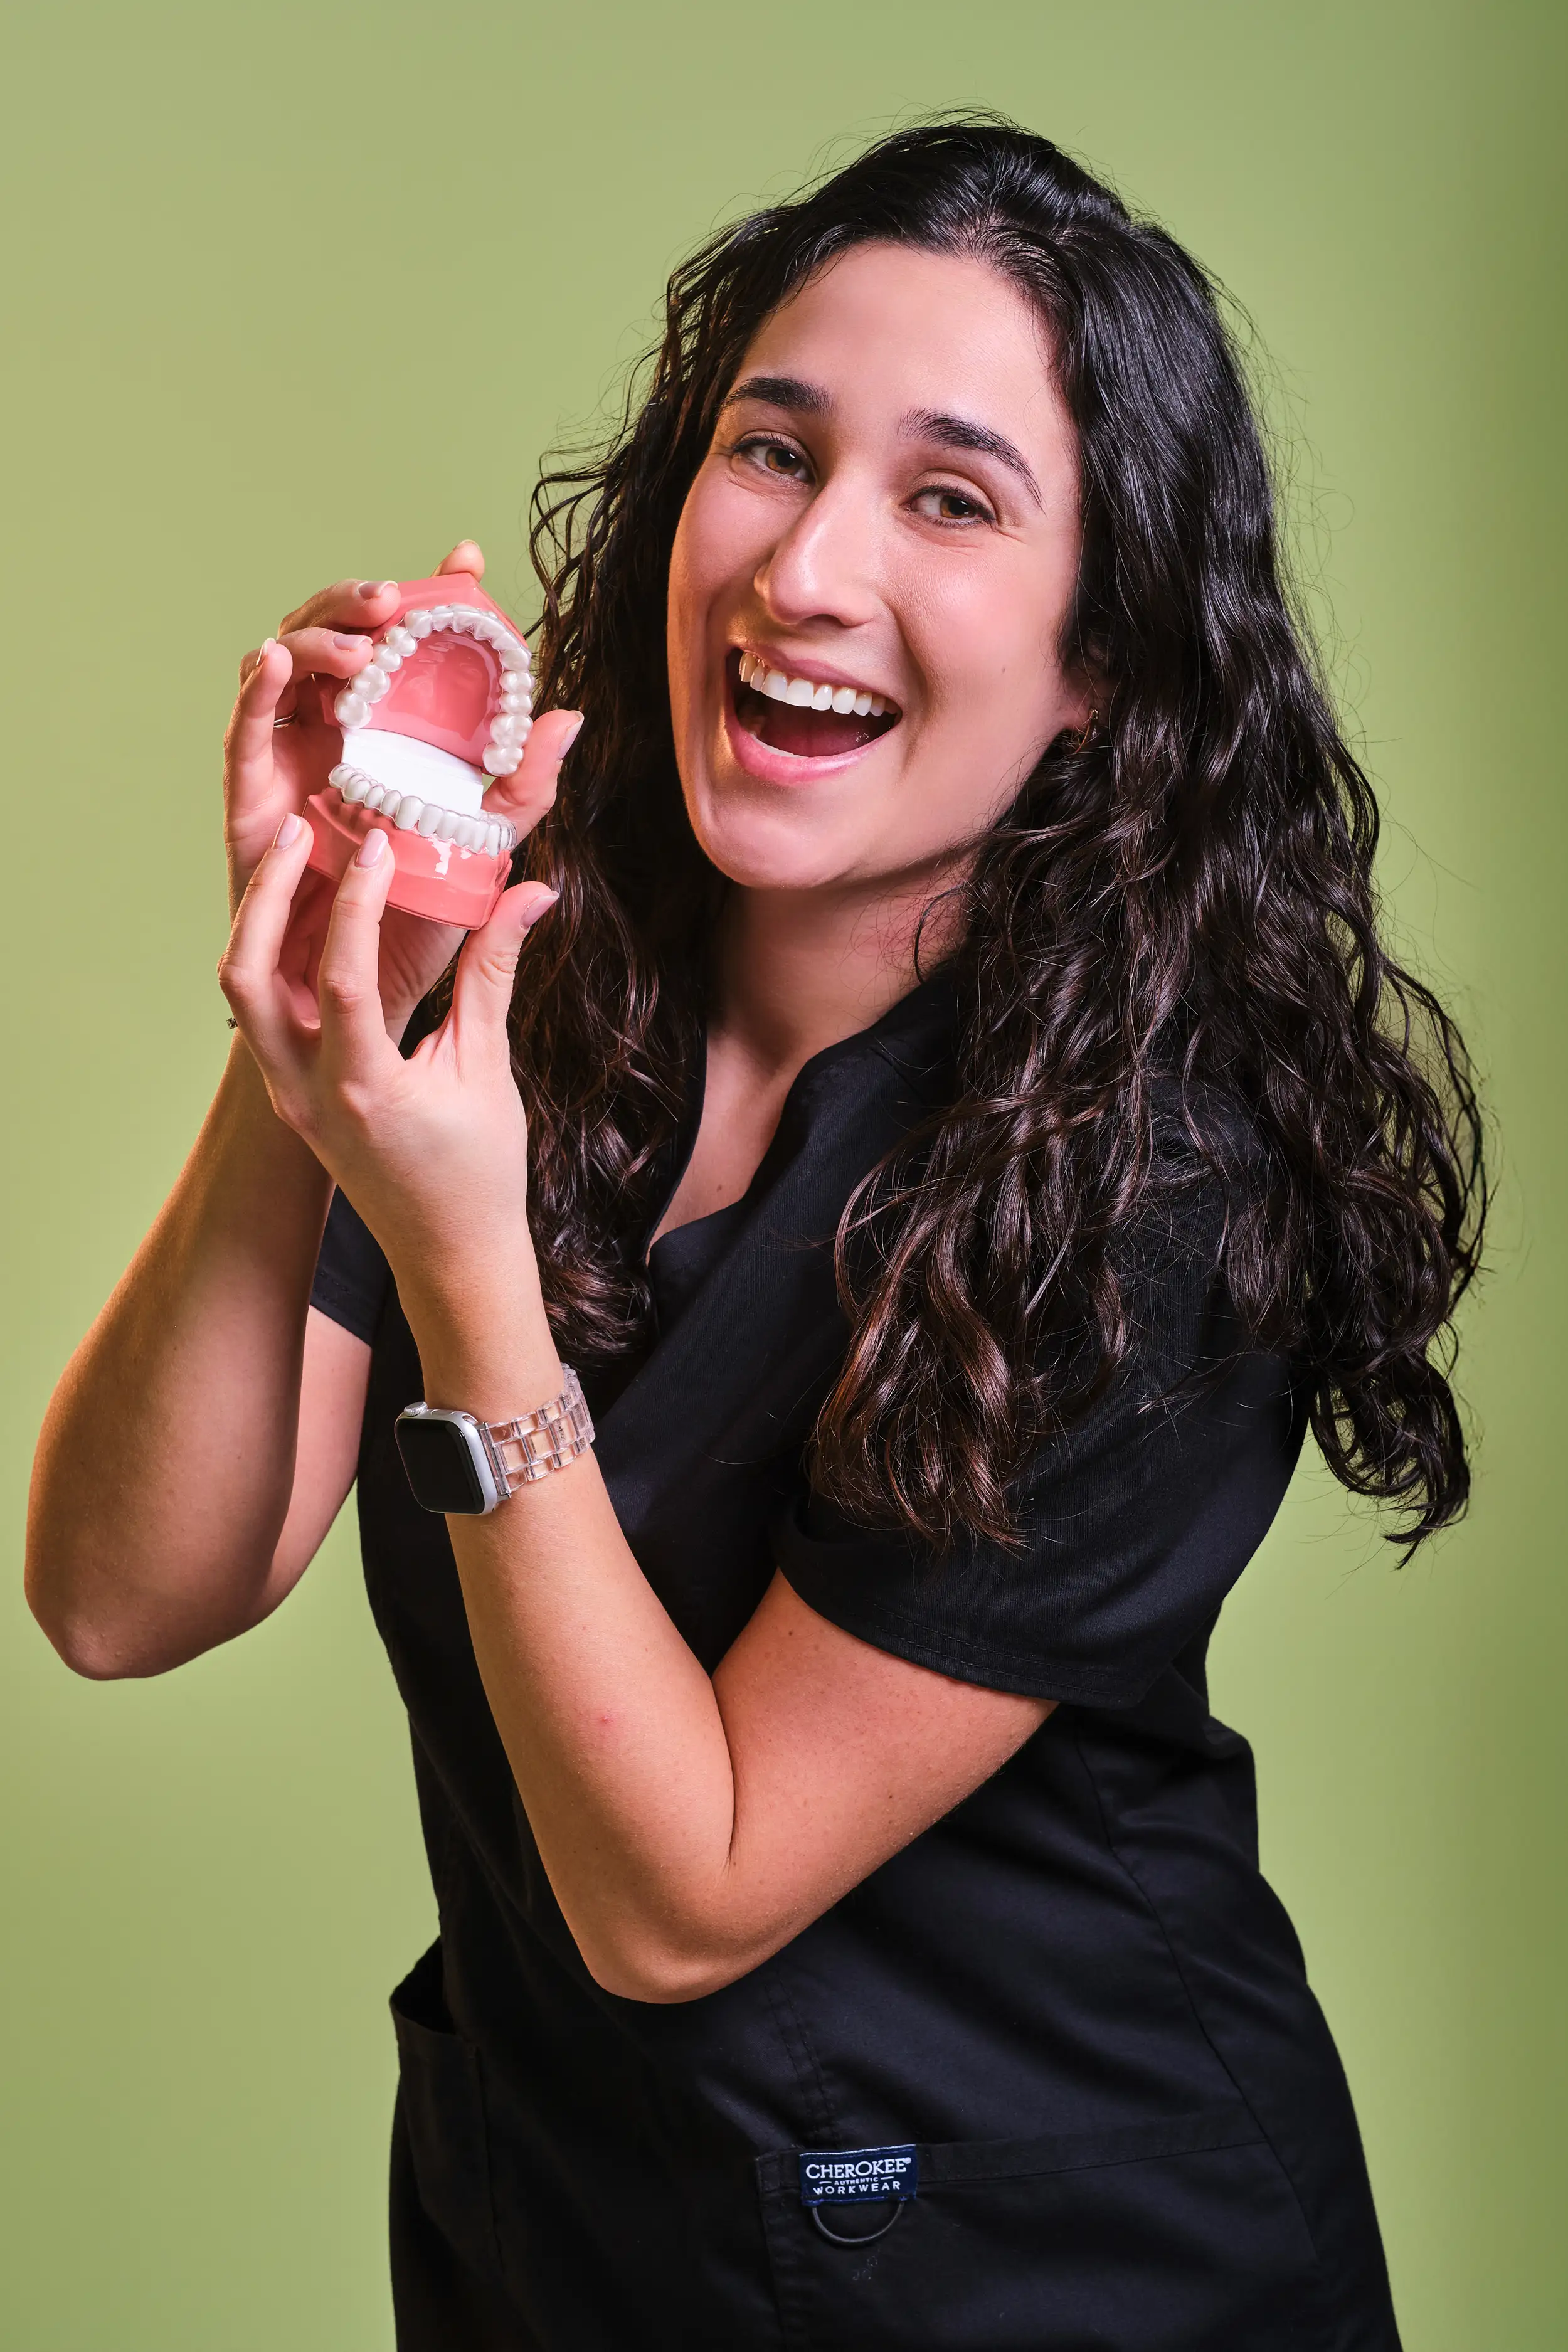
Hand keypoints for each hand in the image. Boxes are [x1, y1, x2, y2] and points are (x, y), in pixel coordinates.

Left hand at [218, 813, 557, 1308]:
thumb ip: (495, 973)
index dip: (361, 902)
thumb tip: (530, 893)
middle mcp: (305, 1093)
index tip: (380, 844)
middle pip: (246, 978)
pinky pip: (262, 1015)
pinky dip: (277, 957)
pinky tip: (309, 915)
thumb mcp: (488, 1068)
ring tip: (298, 860)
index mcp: (362, 1089)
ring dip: (262, 923)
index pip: (343, 977)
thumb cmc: (479, 1173)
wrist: (449, 1253)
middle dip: (268, 896)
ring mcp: (287, 1097)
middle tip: (302, 831)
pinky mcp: (290, 1096)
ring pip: (241, 995)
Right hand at [223, 539, 579, 1036]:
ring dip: (314, 637)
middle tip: (398, 597)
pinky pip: (243, 732)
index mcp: (387, 731)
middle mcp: (332, 732)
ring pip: (284, 666)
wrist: (361, 995)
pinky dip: (255, 689)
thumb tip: (567, 719)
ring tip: (357, 637)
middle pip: (336, 636)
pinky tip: (277, 659)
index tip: (465, 558)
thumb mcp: (483, 849)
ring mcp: (286, 758)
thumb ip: (523, 790)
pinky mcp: (250, 798)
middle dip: (360, 602)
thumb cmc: (414, 921)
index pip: (401, 642)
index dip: (429, 592)